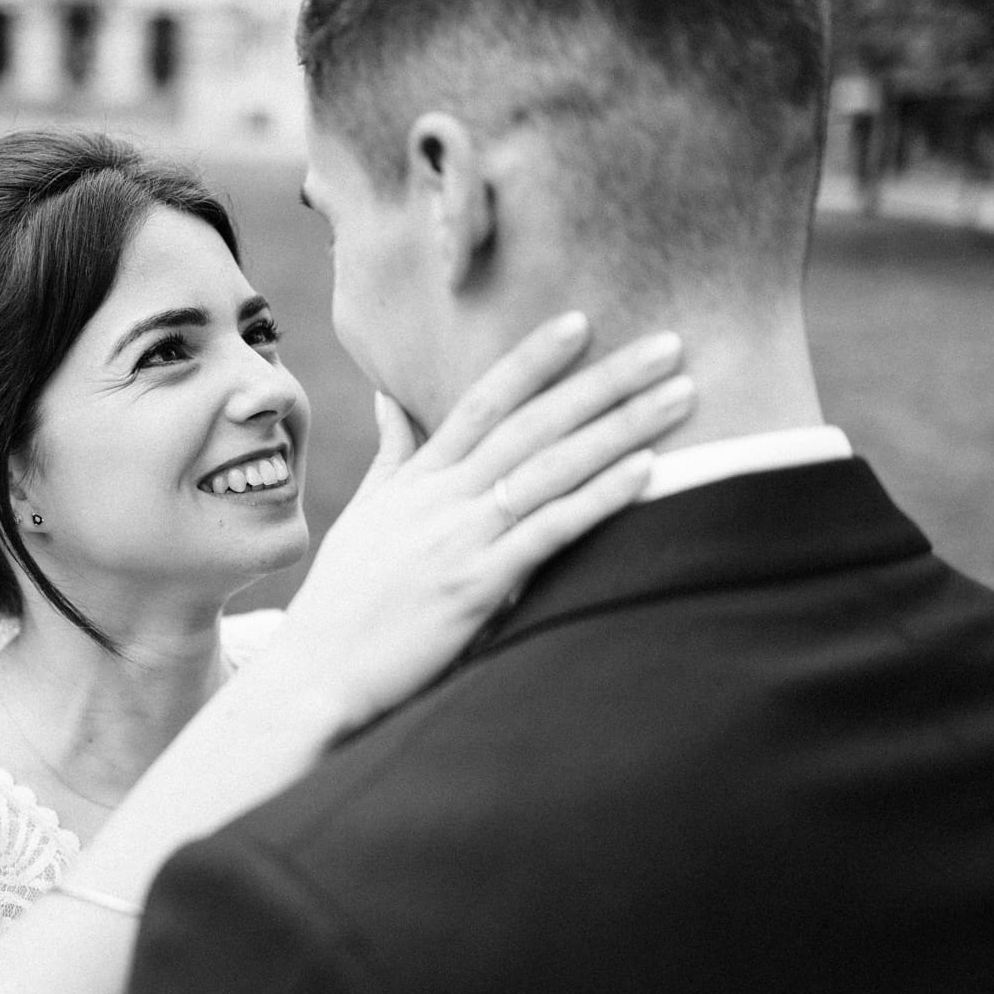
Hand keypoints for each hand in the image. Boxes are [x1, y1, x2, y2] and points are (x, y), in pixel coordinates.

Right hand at [268, 312, 692, 729]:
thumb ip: (392, 456)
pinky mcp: (474, 587)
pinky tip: (647, 470)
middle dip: (603, 380)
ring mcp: (458, 540)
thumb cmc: (341, 602)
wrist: (314, 673)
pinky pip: (549, 531)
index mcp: (417, 480)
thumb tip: (388, 396)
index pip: (482, 402)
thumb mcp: (365, 517)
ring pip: (550, 468)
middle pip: (533, 423)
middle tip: (666, 343)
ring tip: (680, 394)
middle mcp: (440, 499)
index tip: (581, 321)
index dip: (532, 359)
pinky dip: (599, 497)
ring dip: (620, 427)